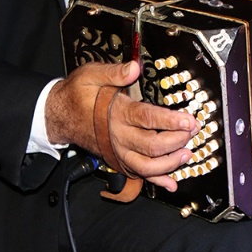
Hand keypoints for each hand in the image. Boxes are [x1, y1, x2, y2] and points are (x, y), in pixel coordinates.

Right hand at [46, 60, 200, 191]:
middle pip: (152, 145)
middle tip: (193, 132)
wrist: (58, 116)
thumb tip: (134, 68)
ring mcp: (117, 152)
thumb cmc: (76, 94)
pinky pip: (138, 175)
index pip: (147, 119)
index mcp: (115, 113)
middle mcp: (117, 136)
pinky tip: (172, 183)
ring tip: (187, 154)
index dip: (170, 121)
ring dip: (170, 163)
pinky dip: (156, 181)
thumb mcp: (90, 75)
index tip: (189, 120)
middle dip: (177, 140)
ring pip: (147, 166)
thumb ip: (114, 72)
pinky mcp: (117, 160)